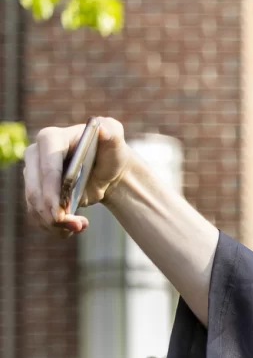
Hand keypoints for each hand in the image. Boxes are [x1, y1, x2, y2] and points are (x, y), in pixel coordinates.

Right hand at [22, 118, 131, 235]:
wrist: (108, 170)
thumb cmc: (110, 151)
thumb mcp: (115, 138)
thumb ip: (111, 131)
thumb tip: (103, 128)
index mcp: (51, 139)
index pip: (46, 166)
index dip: (51, 189)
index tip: (61, 210)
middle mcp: (35, 155)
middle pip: (35, 189)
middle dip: (52, 212)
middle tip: (77, 225)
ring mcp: (33, 174)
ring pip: (34, 204)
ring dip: (55, 223)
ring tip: (81, 226)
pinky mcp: (37, 192)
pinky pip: (37, 214)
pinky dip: (53, 226)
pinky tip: (73, 228)